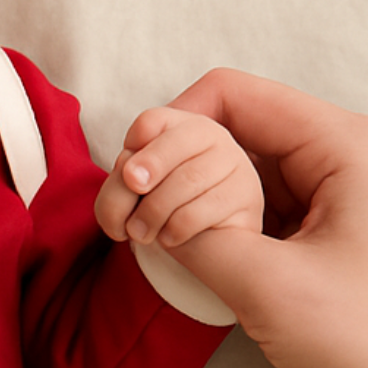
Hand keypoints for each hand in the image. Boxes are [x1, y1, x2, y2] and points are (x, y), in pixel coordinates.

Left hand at [96, 106, 264, 247]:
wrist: (202, 245)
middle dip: (144, 177)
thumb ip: (120, 182)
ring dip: (153, 213)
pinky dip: (175, 229)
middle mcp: (212, 135)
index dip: (133, 150)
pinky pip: (203, 209)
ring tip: (140, 233)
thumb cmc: (161, 212)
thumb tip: (132, 176)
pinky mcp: (247, 195)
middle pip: (174, 144)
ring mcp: (235, 162)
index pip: (151, 122)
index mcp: (179, 126)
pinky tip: (168, 238)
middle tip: (127, 208)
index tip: (125, 180)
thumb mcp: (132, 193)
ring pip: (188, 178)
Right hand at [156, 69, 367, 367]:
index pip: (230, 94)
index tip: (135, 180)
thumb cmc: (367, 340)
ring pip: (228, 168)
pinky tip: (177, 253)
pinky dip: (204, 221)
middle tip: (134, 220)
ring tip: (148, 241)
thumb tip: (139, 209)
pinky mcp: (310, 234)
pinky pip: (242, 205)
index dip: (170, 127)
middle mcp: (333, 155)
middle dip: (168, 165)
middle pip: (225, 127)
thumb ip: (195, 237)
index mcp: (341, 144)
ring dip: (181, 196)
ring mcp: (322, 195)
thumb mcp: (268, 286)